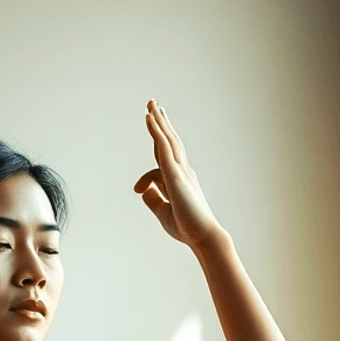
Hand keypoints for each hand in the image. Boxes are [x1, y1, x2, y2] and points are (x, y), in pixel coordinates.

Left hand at [133, 99, 223, 247]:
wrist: (203, 236)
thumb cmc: (186, 227)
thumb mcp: (163, 213)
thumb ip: (154, 200)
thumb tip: (142, 192)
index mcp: (180, 180)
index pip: (161, 165)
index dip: (146, 176)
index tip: (137, 191)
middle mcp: (182, 171)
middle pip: (169, 142)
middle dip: (161, 123)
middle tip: (153, 106)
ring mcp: (180, 171)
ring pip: (167, 140)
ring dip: (158, 121)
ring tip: (151, 105)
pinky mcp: (176, 174)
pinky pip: (164, 147)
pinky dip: (156, 132)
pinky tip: (149, 119)